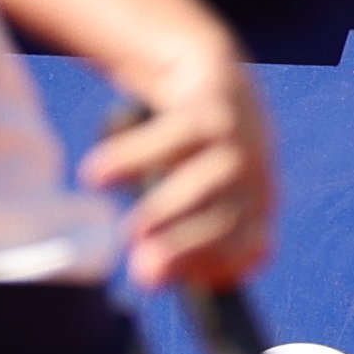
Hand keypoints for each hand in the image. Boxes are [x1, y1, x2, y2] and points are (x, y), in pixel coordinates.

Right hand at [81, 68, 275, 292]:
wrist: (210, 73)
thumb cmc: (199, 152)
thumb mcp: (200, 193)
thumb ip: (181, 235)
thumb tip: (151, 276)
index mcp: (258, 205)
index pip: (247, 247)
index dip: (213, 267)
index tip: (169, 280)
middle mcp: (255, 177)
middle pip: (227, 219)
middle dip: (185, 247)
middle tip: (143, 272)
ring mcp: (237, 141)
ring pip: (204, 181)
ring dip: (165, 211)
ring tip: (127, 234)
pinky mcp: (208, 108)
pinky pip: (170, 138)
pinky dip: (131, 158)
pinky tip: (95, 176)